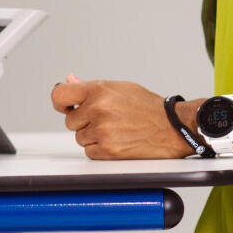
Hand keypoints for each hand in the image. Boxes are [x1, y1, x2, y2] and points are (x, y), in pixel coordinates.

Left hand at [50, 77, 193, 159]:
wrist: (173, 127)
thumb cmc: (149, 107)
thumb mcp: (120, 88)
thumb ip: (90, 86)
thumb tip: (70, 80)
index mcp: (99, 90)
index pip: (59, 94)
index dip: (60, 102)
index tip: (64, 106)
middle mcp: (98, 109)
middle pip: (70, 120)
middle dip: (83, 121)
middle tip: (105, 119)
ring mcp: (102, 131)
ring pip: (80, 137)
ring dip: (92, 136)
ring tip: (115, 129)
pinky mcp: (108, 151)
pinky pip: (90, 152)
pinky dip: (100, 150)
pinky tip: (117, 141)